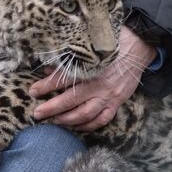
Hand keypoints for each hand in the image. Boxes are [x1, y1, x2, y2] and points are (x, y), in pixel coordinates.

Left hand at [29, 25, 156, 130]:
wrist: (138, 48)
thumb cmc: (111, 45)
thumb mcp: (89, 47)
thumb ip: (68, 61)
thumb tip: (47, 70)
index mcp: (90, 67)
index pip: (63, 79)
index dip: (46, 86)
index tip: (32, 91)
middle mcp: (99, 83)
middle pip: (71, 100)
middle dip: (52, 108)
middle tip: (37, 113)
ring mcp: (109, 95)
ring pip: (85, 114)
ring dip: (67, 120)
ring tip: (54, 121)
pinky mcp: (117, 102)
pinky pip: (101, 119)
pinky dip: (88, 125)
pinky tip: (76, 126)